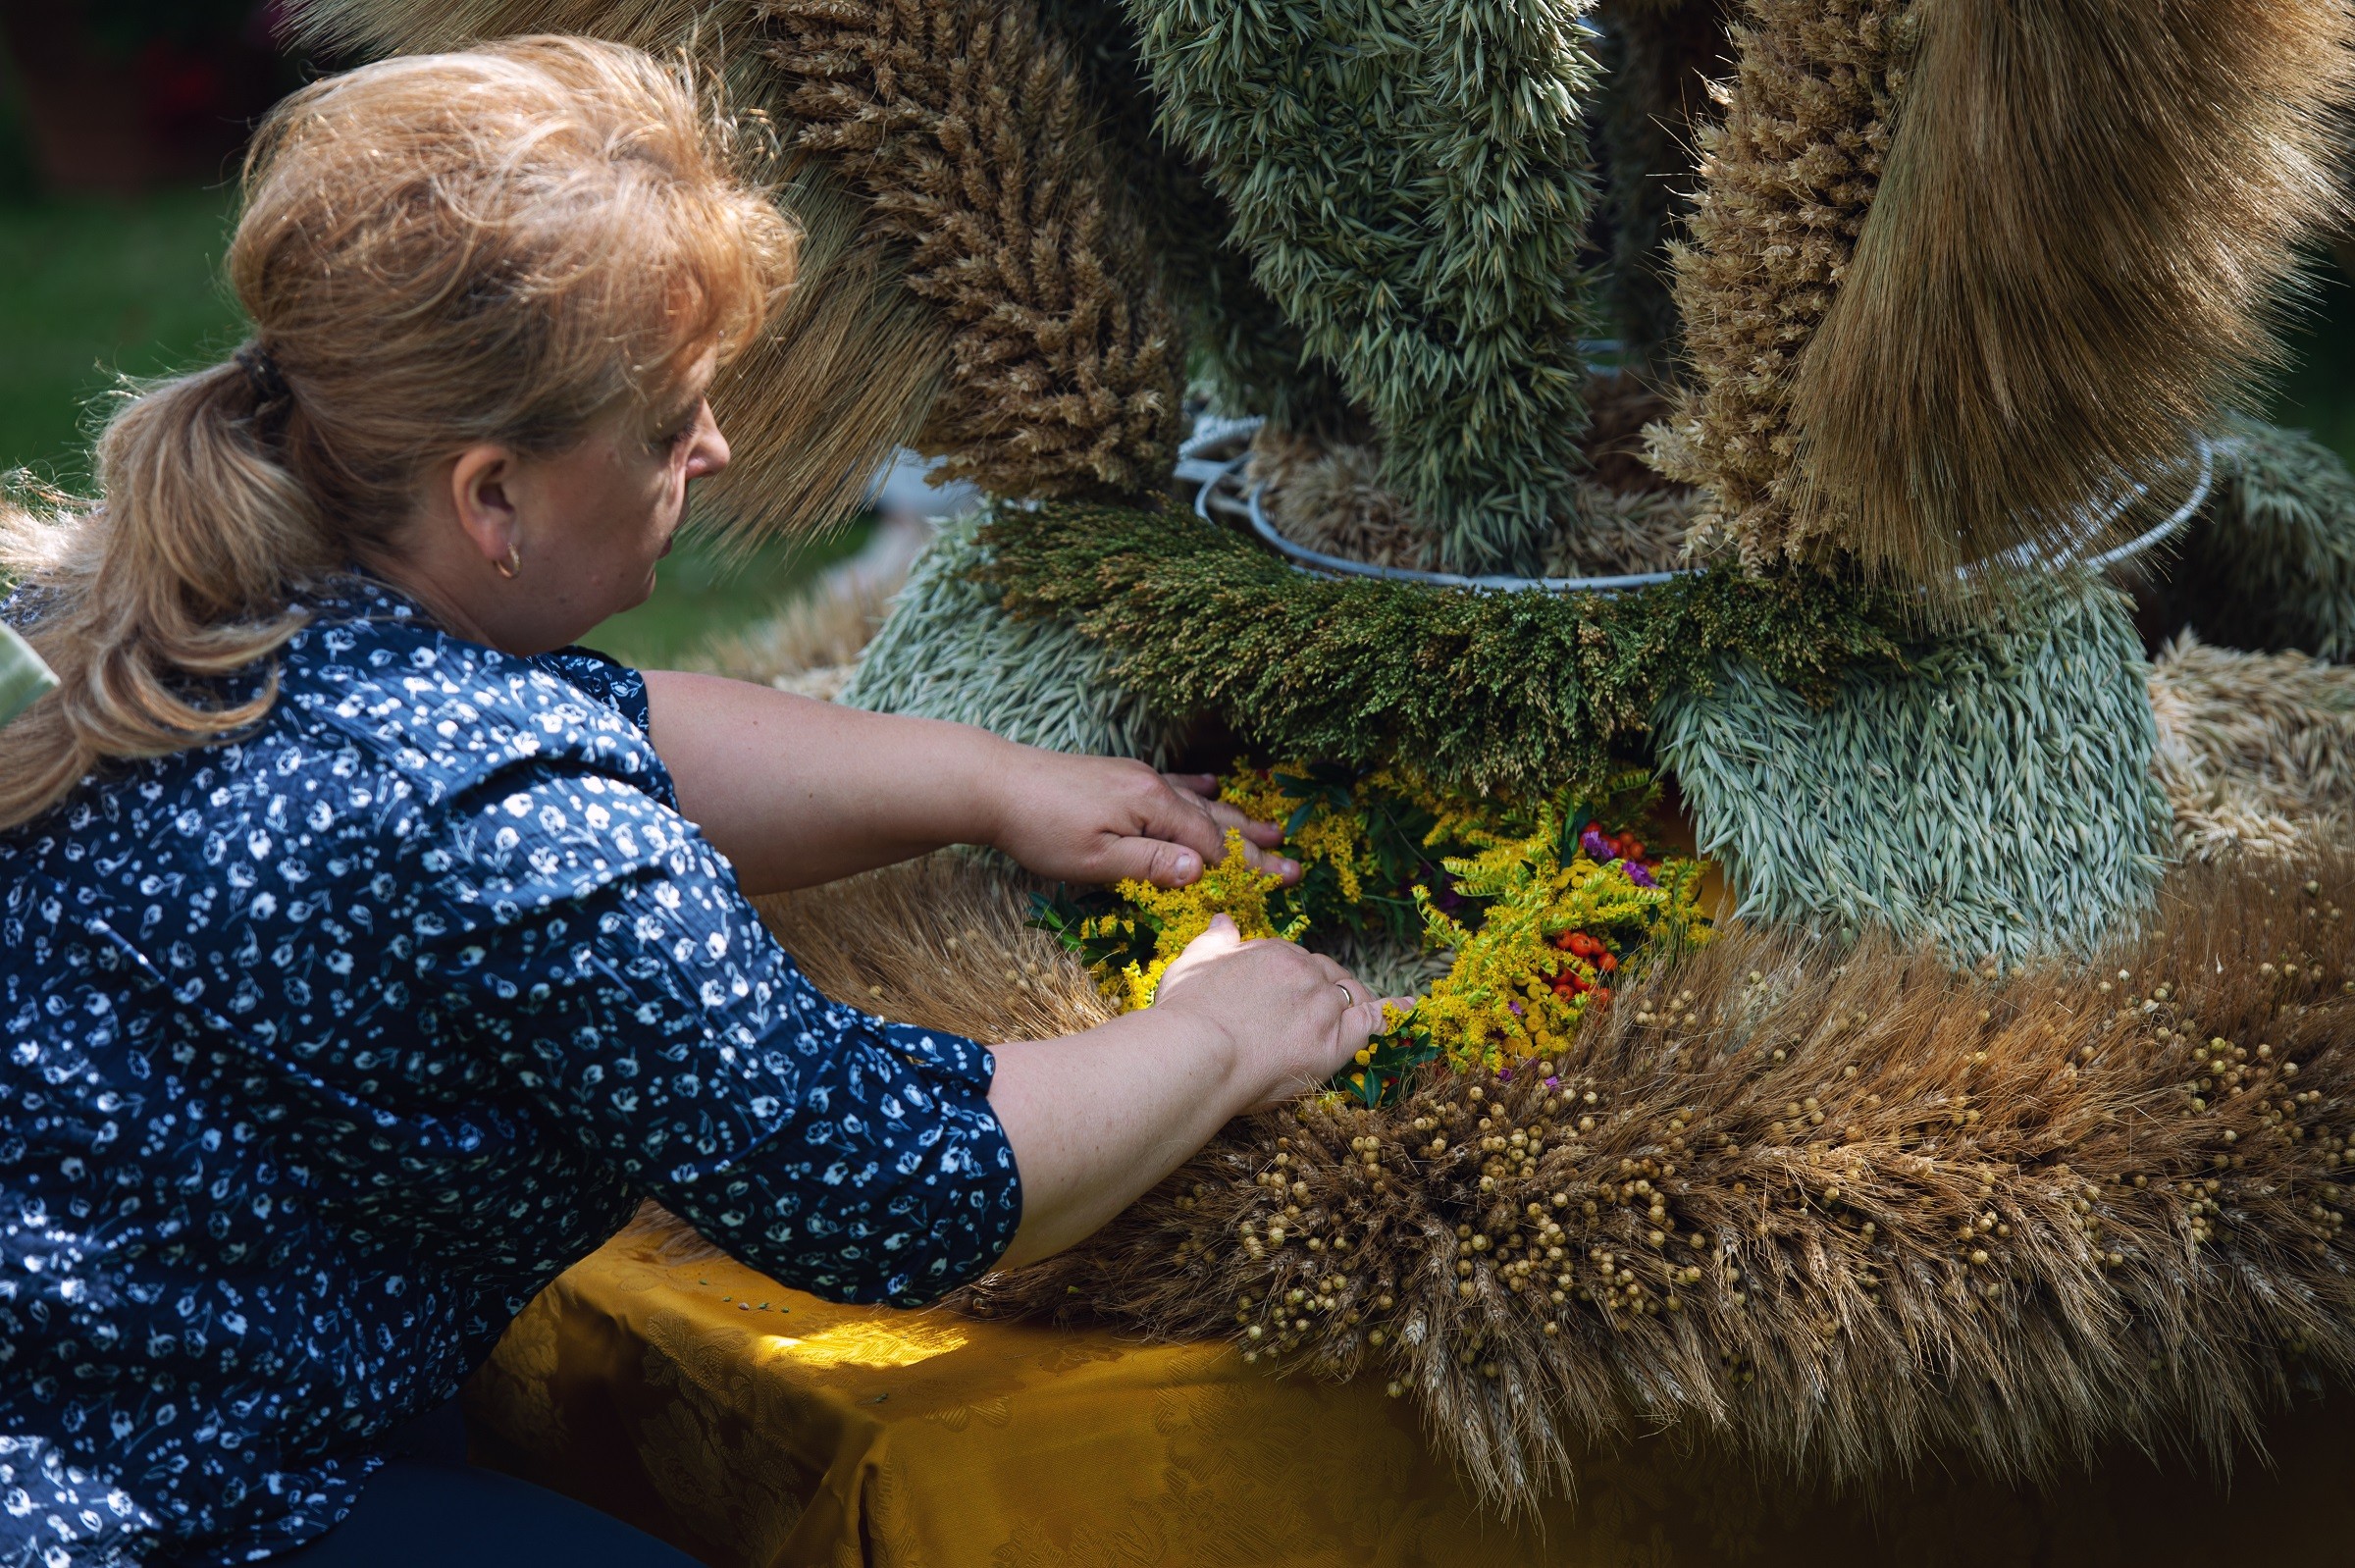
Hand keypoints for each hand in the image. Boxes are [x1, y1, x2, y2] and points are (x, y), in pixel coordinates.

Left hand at [985, 749, 1297, 888]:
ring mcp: (1137, 778)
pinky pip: (1171, 783)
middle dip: (1255, 846)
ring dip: (1237, 820)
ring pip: (1198, 803)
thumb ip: (1149, 865)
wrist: (993, 783)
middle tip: (1294, 865)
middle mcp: (1152, 786)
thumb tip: (1201, 872)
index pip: (1209, 843)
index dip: (1243, 868)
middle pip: (1214, 822)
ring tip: (1273, 830)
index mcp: (1152, 807)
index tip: (1281, 884)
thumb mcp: (1094, 859)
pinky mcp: (1119, 776)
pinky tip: (1215, 786)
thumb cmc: (1039, 828)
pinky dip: (1198, 789)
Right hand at [1152, 916, 1413, 1108]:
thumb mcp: (1192, 963)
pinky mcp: (1336, 1041)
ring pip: (1349, 996)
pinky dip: (1392, 1013)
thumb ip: (1214, 941)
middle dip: (1322, 988)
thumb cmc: (1185, 1013)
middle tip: (1309, 1011)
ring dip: (1352, 1002)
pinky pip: (1375, 1021)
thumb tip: (1225, 920)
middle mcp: (1303, 972)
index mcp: (1272, 952)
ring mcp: (1323, 1006)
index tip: (1280, 997)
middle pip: (1325, 975)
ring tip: (1354, 1012)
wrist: (1195, 1053)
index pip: (1293, 960)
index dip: (1289, 980)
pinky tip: (1406, 1009)